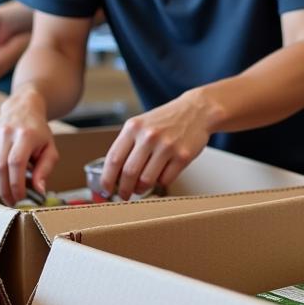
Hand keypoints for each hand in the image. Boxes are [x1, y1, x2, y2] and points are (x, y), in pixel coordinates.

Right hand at [0, 89, 57, 204]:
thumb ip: (46, 169)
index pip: (16, 163)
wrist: (24, 109)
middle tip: (12, 201)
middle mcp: (7, 133)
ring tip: (2, 196)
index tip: (21, 198)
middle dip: (4, 189)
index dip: (16, 184)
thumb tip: (39, 190)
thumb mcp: (50, 148)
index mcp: (26, 135)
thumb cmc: (39, 131)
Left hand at [98, 91, 212, 199]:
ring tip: (140, 188)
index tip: (106, 189)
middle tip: (123, 195)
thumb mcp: (141, 125)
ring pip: (146, 180)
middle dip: (123, 189)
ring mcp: (167, 146)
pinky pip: (165, 180)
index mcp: (134, 127)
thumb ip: (127, 145)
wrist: (197, 110)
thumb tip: (114, 175)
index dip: (107, 179)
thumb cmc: (167, 120)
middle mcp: (149, 136)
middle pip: (129, 173)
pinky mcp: (183, 156)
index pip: (113, 159)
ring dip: (140, 189)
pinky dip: (160, 183)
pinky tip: (160, 176)